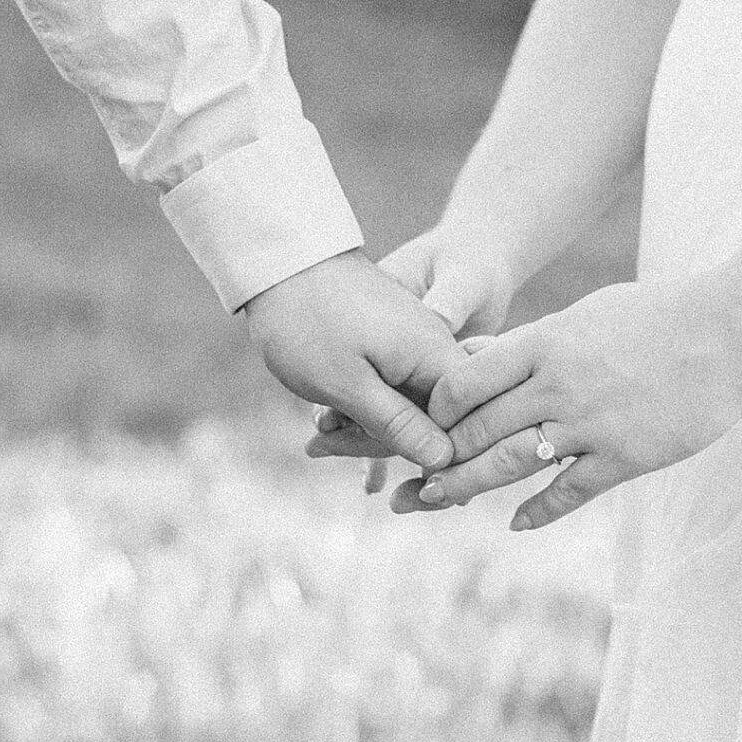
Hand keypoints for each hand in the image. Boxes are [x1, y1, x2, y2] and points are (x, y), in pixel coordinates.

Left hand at [304, 221, 516, 482]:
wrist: (280, 257)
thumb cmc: (308, 320)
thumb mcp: (348, 383)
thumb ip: (399, 423)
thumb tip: (445, 461)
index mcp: (437, 357)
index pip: (462, 427)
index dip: (436, 463)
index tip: (396, 484)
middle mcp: (437, 349)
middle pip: (433, 422)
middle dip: (379, 446)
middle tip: (319, 448)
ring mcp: (415, 345)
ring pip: (406, 408)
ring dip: (361, 429)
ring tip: (312, 434)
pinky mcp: (393, 342)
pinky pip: (389, 388)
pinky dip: (358, 408)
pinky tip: (327, 428)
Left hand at [397, 280, 741, 529]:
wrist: (735, 329)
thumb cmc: (662, 313)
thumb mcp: (589, 314)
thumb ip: (538, 341)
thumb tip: (493, 355)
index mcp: (545, 342)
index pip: (465, 380)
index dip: (435, 407)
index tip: (421, 422)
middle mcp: (557, 385)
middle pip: (476, 429)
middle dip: (435, 456)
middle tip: (406, 479)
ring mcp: (589, 424)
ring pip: (509, 464)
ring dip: (466, 487)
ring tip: (437, 502)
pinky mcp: (624, 456)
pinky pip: (568, 492)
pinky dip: (537, 510)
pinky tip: (516, 522)